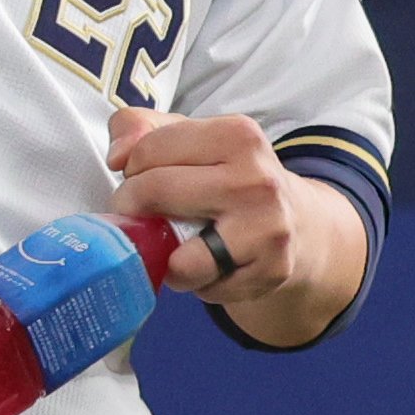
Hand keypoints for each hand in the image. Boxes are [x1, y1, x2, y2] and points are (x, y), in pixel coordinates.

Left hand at [108, 109, 336, 338]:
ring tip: (174, 244)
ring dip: (164, 257)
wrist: (297, 222)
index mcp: (237, 135)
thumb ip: (137, 128)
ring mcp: (268, 228)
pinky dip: (196, 282)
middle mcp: (258, 180)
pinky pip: (206, 287)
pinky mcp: (272, 270)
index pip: (147, 151)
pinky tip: (208, 264)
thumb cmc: (226, 176)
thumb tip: (117, 157)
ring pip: (181, 257)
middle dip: (133, 208)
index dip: (131, 170)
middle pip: (156, 192)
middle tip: (144, 214)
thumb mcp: (188, 137)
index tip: (140, 178)